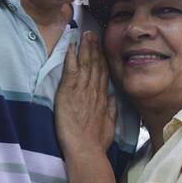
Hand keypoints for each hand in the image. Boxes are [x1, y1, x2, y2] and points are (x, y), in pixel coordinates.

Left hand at [54, 30, 115, 155]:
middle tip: (93, 33)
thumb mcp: (109, 125)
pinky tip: (72, 46)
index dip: (103, 59)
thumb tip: (112, 98)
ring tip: (85, 34)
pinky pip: (71, 70)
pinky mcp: (69, 93)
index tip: (102, 47)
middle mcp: (94, 91)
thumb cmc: (97, 142)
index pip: (103, 74)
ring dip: (85, 48)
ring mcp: (82, 90)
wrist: (87, 149)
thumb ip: (111, 110)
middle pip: (96, 65)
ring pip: (86, 64)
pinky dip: (71, 57)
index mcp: (103, 98)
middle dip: (95, 48)